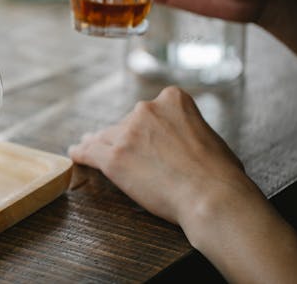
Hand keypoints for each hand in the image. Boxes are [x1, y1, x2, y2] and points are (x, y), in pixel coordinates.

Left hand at [67, 86, 255, 225]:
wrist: (212, 197)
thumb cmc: (220, 175)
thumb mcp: (209, 135)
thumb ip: (188, 130)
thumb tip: (186, 140)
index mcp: (173, 99)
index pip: (151, 109)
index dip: (148, 127)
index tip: (147, 138)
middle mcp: (146, 109)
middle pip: (127, 122)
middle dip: (127, 138)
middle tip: (131, 156)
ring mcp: (127, 132)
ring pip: (106, 137)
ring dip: (99, 143)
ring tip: (88, 145)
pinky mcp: (113, 157)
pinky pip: (89, 151)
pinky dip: (81, 153)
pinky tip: (75, 154)